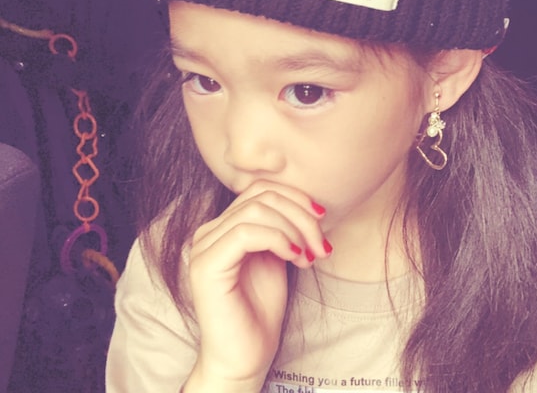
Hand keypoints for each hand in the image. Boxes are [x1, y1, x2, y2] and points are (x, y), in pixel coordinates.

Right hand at [183, 180, 330, 391]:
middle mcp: (209, 232)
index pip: (260, 189)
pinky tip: (294, 256)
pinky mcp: (206, 266)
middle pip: (261, 196)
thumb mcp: (277, 257)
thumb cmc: (261, 311)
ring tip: (309, 255)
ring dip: (293, 228)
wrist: (244, 358)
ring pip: (255, 210)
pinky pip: (245, 233)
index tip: (322, 219)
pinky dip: (277, 239)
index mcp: (224, 226)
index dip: (295, 197)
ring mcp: (203, 247)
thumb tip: (307, 205)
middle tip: (320, 244)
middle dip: (300, 214)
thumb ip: (281, 228)